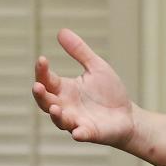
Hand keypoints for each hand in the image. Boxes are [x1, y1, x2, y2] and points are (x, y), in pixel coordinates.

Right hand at [32, 29, 136, 147]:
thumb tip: (61, 31)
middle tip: (38, 86)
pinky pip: (81, 134)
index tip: (42, 59)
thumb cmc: (109, 92)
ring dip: (55, 115)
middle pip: (46, 102)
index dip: (42, 71)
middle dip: (41, 95)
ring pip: (59, 120)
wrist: (128, 116)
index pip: (47, 80)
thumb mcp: (96, 67)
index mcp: (65, 90)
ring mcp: (76, 121)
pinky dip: (79, 133)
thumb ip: (79, 52)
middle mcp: (65, 106)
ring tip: (55, 108)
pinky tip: (78, 132)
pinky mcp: (90, 133)